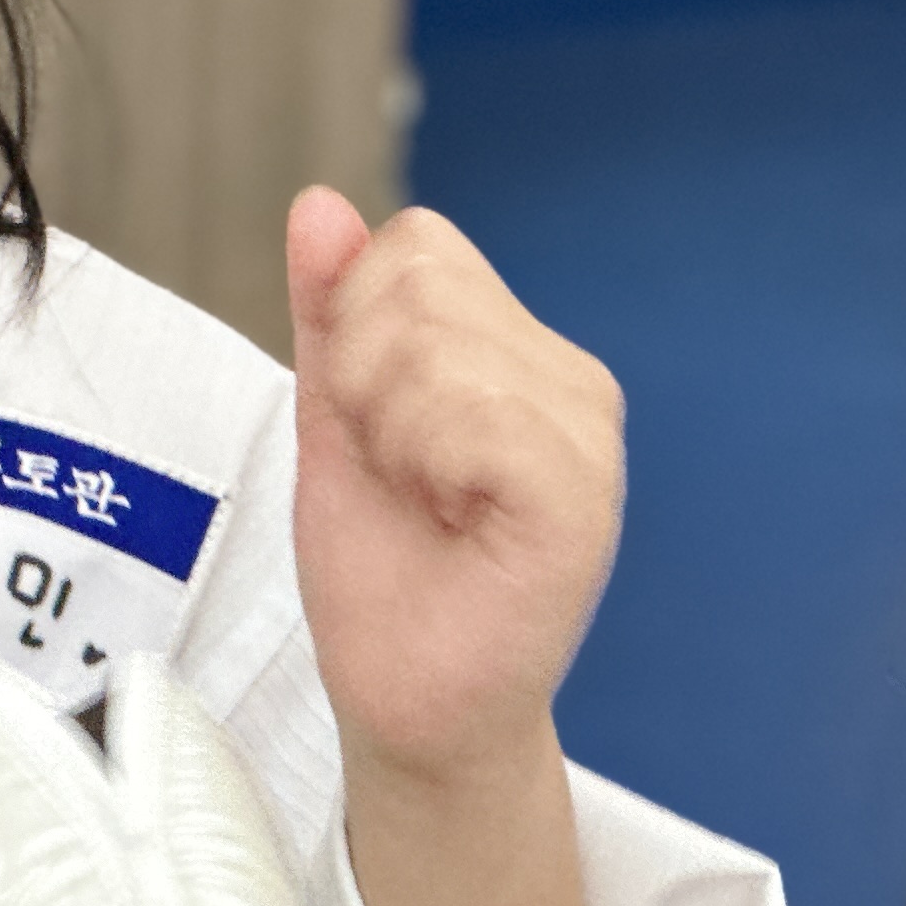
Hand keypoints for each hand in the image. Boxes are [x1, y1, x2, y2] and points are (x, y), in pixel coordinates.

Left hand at [284, 189, 621, 795]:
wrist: (407, 701)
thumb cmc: (383, 572)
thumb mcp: (333, 418)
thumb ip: (332, 311)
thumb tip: (319, 204)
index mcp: (518, 354)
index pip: (414, 244)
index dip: (353, 329)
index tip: (372, 429)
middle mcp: (568, 380)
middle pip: (418, 279)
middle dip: (360, 377)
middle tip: (396, 471)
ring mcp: (586, 434)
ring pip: (435, 342)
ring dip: (387, 429)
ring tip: (424, 499)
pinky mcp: (580, 493)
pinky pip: (474, 414)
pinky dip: (425, 462)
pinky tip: (450, 517)